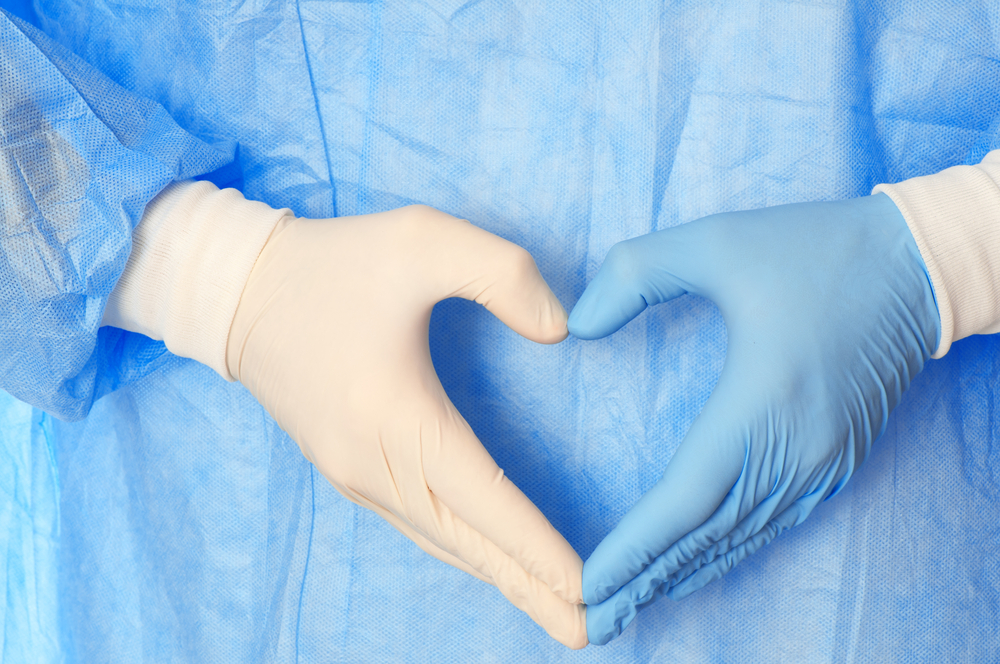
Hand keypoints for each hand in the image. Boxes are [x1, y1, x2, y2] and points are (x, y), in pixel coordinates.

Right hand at [226, 205, 586, 647]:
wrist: (236, 288)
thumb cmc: (333, 264)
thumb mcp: (423, 239)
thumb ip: (502, 275)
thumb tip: (558, 332)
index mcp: (398, 418)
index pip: (486, 501)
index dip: (540, 549)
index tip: (588, 593)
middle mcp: (375, 466)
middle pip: (468, 543)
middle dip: (531, 588)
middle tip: (589, 630)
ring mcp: (355, 476)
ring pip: (442, 543)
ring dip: (500, 578)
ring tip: (551, 611)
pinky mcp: (347, 469)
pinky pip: (417, 527)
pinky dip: (463, 553)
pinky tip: (488, 563)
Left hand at [568, 194, 938, 643]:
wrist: (915, 266)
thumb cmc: (813, 251)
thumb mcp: (715, 240)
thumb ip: (636, 272)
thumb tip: (577, 329)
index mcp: (762, 402)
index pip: (686, 499)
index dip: (636, 547)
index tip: (588, 582)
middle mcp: (796, 449)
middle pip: (708, 536)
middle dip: (645, 580)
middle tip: (591, 619)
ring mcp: (821, 463)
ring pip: (740, 538)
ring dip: (681, 574)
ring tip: (630, 606)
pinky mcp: (835, 462)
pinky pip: (771, 525)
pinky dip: (725, 552)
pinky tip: (695, 566)